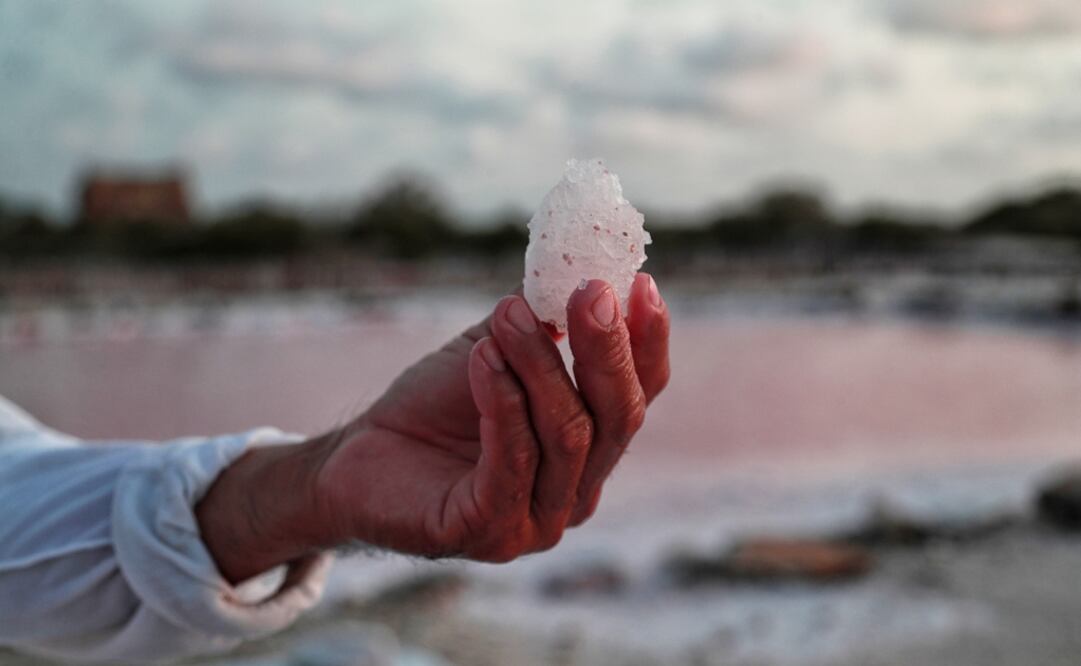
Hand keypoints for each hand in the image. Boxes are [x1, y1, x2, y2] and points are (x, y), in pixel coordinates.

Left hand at [316, 273, 669, 560]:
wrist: (358, 459)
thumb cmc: (434, 407)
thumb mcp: (495, 350)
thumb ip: (540, 320)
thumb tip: (573, 261)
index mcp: (591, 450)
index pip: (638, 396)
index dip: (647, 342)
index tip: (641, 284)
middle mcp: (577, 492)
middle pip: (618, 418)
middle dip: (606, 349)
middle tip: (588, 292)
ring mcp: (538, 521)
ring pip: (568, 435)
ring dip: (539, 364)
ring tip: (506, 317)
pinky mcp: (490, 533)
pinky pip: (513, 462)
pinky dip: (502, 402)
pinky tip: (482, 358)